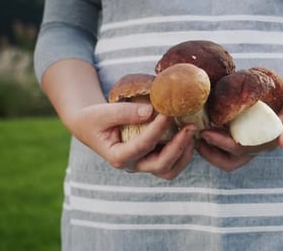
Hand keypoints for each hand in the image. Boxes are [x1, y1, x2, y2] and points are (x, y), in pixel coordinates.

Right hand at [68, 102, 196, 179]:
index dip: (157, 130)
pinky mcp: (152, 159)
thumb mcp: (102, 113)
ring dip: (184, 153)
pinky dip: (183, 152)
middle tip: (190, 126)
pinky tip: (188, 134)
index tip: (168, 113)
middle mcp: (133, 165)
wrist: (91, 126)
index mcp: (118, 157)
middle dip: (178, 147)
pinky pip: (173, 163)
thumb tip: (151, 111)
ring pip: (170, 170)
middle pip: (161, 165)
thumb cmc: (94, 119)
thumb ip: (124, 112)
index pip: (142, 146)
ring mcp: (144, 165)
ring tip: (191, 131)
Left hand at [195, 128, 275, 171]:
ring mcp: (251, 143)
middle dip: (210, 153)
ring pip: (225, 157)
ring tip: (194, 135)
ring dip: (209, 149)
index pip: (238, 150)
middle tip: (194, 139)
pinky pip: (226, 144)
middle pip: (229, 161)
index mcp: (266, 146)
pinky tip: (204, 125)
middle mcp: (256, 148)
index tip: (204, 133)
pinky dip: (214, 139)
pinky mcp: (246, 136)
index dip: (220, 143)